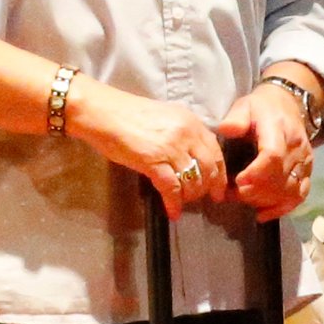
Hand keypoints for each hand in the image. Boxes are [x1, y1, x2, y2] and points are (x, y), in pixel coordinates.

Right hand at [67, 81, 226, 219]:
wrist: (103, 112)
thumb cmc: (129, 114)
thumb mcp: (166, 118)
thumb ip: (183, 134)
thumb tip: (191, 157)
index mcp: (191, 121)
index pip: (215, 151)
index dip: (220, 174)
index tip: (219, 189)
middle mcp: (186, 133)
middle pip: (209, 168)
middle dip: (209, 188)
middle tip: (204, 199)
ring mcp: (171, 147)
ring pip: (193, 180)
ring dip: (189, 196)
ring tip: (182, 201)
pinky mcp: (154, 161)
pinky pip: (172, 188)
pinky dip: (173, 202)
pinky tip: (172, 211)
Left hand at [218, 84, 313, 221]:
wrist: (289, 103)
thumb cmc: (261, 107)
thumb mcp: (245, 106)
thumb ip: (236, 118)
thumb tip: (226, 129)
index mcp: (279, 129)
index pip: (273, 155)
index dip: (256, 173)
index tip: (237, 182)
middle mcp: (296, 147)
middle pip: (280, 178)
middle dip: (254, 191)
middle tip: (232, 194)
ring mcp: (305, 161)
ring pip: (290, 190)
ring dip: (265, 201)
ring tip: (243, 200)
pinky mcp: (308, 171)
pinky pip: (299, 195)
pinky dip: (282, 208)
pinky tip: (263, 214)